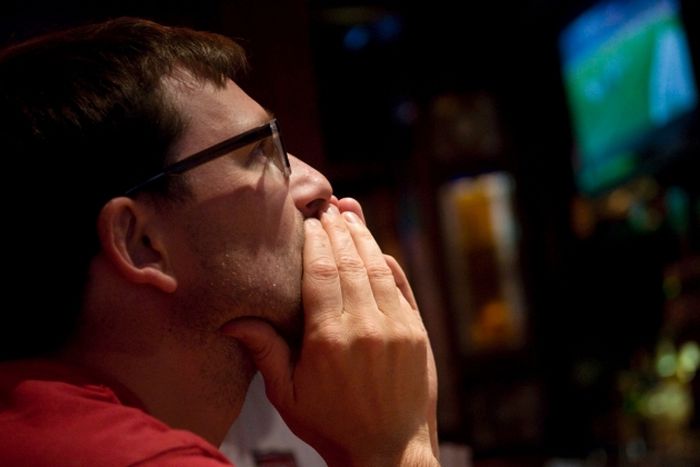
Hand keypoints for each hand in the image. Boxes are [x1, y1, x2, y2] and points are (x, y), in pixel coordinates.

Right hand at [223, 200, 438, 466]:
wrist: (390, 452)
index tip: (309, 221)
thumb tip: (232, 321)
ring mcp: (397, 327)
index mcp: (329, 338)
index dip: (314, 242)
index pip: (320, 273)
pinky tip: (378, 248)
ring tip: (350, 216)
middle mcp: (366, 325)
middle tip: (329, 208)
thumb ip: (264, 352)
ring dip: (363, 239)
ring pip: (378, 268)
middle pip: (349, 262)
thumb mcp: (288, 396)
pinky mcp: (418, 333)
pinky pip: (403, 287)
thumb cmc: (333, 426)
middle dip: (338, 231)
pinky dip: (390, 263)